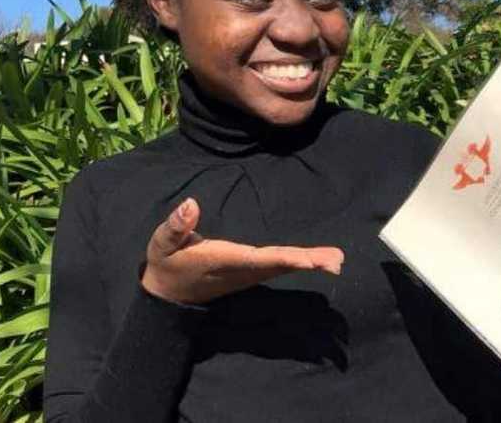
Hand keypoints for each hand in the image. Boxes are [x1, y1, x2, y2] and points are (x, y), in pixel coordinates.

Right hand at [140, 197, 344, 304]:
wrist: (168, 296)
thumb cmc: (166, 263)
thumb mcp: (162, 243)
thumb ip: (176, 226)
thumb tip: (190, 204)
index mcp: (224, 259)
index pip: (258, 258)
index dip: (284, 258)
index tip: (308, 260)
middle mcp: (242, 269)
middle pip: (280, 265)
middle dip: (308, 262)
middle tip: (337, 261)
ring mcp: (249, 274)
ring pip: (284, 267)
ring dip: (311, 263)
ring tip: (338, 260)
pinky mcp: (252, 273)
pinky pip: (280, 267)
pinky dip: (302, 263)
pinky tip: (320, 261)